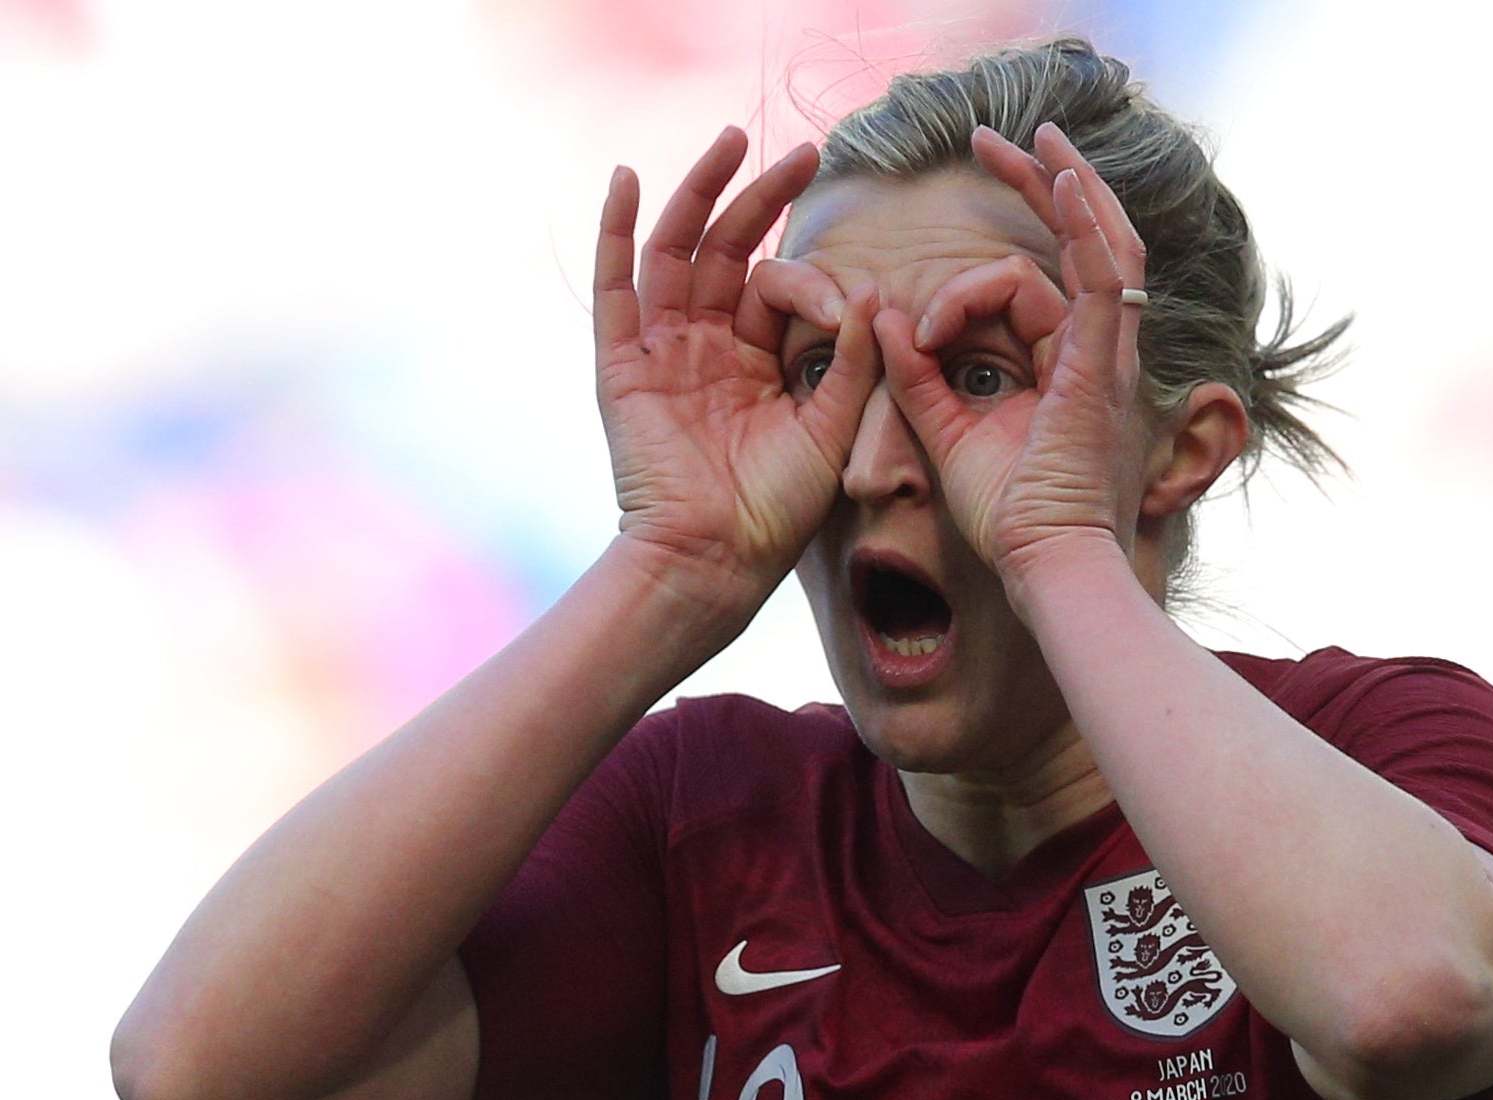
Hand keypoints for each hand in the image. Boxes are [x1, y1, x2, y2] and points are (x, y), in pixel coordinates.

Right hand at [595, 127, 879, 615]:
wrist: (716, 559)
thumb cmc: (776, 511)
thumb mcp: (831, 430)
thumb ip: (848, 363)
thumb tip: (871, 292)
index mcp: (754, 365)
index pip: (777, 290)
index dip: (813, 283)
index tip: (845, 310)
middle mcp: (705, 349)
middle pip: (727, 252)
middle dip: (761, 198)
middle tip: (801, 151)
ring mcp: (661, 353)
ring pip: (676, 254)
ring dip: (699, 194)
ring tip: (730, 141)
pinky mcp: (622, 366)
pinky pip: (614, 290)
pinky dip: (616, 233)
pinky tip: (627, 180)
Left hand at [869, 122, 1148, 587]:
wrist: (1045, 565)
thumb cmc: (1009, 518)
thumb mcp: (949, 434)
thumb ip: (918, 378)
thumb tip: (886, 322)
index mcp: (1069, 368)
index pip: (1037, 288)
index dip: (978, 277)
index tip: (920, 321)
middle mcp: (1100, 353)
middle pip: (1086, 245)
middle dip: (1047, 185)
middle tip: (1003, 140)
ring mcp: (1109, 356)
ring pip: (1101, 247)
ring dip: (1070, 187)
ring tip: (1037, 137)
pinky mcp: (1103, 366)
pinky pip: (1102, 278)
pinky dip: (1085, 226)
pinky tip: (1064, 180)